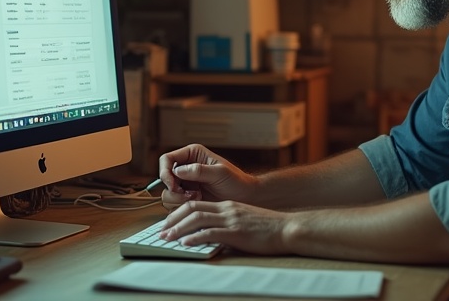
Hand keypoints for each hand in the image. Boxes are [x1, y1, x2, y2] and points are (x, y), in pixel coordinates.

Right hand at [158, 144, 258, 209]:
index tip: (174, 185)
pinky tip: (198, 204)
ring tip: (197, 198)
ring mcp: (185, 184)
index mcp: (192, 155)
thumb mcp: (220, 173)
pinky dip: (182, 207)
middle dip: (173, 189)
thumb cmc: (237, 181)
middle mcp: (186, 168)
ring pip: (167, 193)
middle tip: (189, 196)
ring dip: (178, 199)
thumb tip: (177, 171)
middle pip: (164, 178)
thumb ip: (199, 170)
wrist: (245, 198)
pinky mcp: (187, 199)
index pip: (166, 159)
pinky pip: (174, 204)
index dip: (165, 172)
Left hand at [159, 199, 291, 255]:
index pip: (196, 204)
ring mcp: (231, 220)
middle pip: (192, 208)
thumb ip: (228, 223)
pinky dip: (195, 238)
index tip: (168, 223)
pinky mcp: (236, 232)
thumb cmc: (268, 227)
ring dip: (178, 228)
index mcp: (227, 206)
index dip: (178, 213)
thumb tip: (212, 234)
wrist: (287, 228)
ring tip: (167, 238)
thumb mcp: (244, 219)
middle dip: (173, 219)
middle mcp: (226, 209)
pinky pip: (211, 233)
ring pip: (197, 219)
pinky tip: (186, 243)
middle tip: (161, 231)